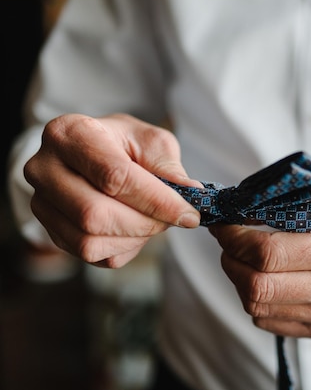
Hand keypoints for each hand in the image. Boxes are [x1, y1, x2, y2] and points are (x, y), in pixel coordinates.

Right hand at [24, 113, 200, 267]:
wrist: (94, 152)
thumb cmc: (124, 144)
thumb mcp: (151, 142)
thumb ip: (169, 167)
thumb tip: (191, 193)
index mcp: (70, 134)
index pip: (114, 177)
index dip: (156, 200)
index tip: (189, 213)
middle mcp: (43, 168)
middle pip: (94, 215)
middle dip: (145, 223)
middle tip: (174, 219)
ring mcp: (41, 202)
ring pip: (89, 242)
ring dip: (134, 239)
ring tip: (154, 221)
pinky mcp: (50, 230)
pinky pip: (90, 255)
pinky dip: (123, 248)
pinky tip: (135, 230)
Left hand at [210, 200, 310, 338]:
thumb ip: (291, 212)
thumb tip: (239, 215)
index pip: (268, 253)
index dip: (234, 239)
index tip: (225, 224)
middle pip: (257, 286)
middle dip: (230, 260)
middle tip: (228, 241)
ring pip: (257, 307)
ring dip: (238, 280)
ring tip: (242, 258)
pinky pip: (268, 321)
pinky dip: (254, 299)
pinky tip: (262, 277)